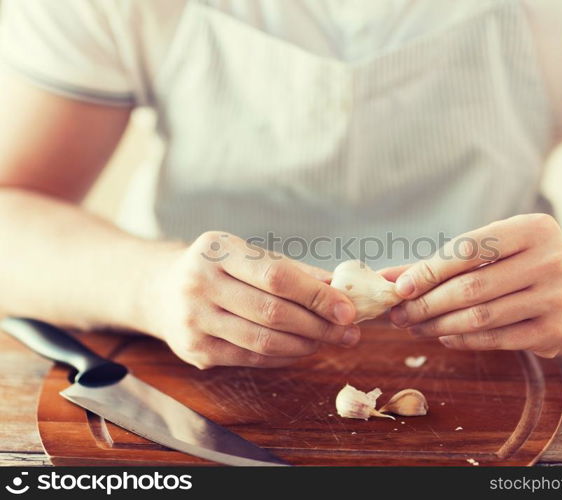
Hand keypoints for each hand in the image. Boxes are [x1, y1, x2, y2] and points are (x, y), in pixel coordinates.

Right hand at [140, 232, 358, 368]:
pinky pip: (252, 359)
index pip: (276, 276)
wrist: (161, 291)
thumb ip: (292, 270)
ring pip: (264, 341)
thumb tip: (339, 287)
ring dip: (306, 344)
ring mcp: (194, 321)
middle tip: (349, 332)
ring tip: (329, 340)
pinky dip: (285, 357)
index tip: (348, 309)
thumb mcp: (247, 255)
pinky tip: (302, 349)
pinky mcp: (197, 351)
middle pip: (273, 312)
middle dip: (320, 325)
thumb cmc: (217, 269)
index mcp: (217, 250)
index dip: (316, 295)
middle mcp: (199, 284)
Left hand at [387, 214, 561, 356]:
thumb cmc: (524, 264)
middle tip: (398, 315)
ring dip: (438, 325)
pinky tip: (444, 336)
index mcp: (534, 228)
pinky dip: (463, 340)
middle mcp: (552, 259)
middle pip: (472, 286)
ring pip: (481, 316)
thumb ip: (443, 262)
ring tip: (414, 327)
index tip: (399, 288)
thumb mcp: (495, 250)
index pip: (471, 248)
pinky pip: (497, 339)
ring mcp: (558, 297)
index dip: (431, 269)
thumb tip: (385, 278)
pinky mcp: (558, 331)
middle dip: (426, 303)